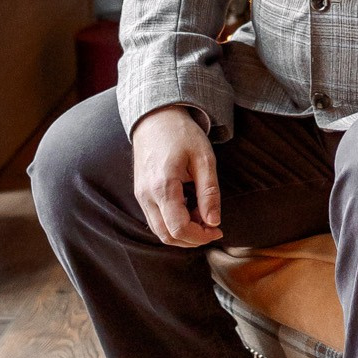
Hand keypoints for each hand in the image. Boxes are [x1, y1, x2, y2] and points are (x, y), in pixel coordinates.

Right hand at [132, 105, 222, 247]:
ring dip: (182, 232)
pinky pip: (155, 219)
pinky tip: (188, 207)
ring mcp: (140, 196)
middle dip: (192, 239)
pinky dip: (173, 222)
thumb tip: (214, 222)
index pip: (179, 229)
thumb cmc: (182, 134)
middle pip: (167, 236)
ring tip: (201, 214)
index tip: (218, 230)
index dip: (201, 237)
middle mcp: (146, 196)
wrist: (156, 118)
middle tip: (212, 225)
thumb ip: (209, 193)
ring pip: (159, 230)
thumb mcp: (204, 159)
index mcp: (163, 186)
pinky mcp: (140, 194)